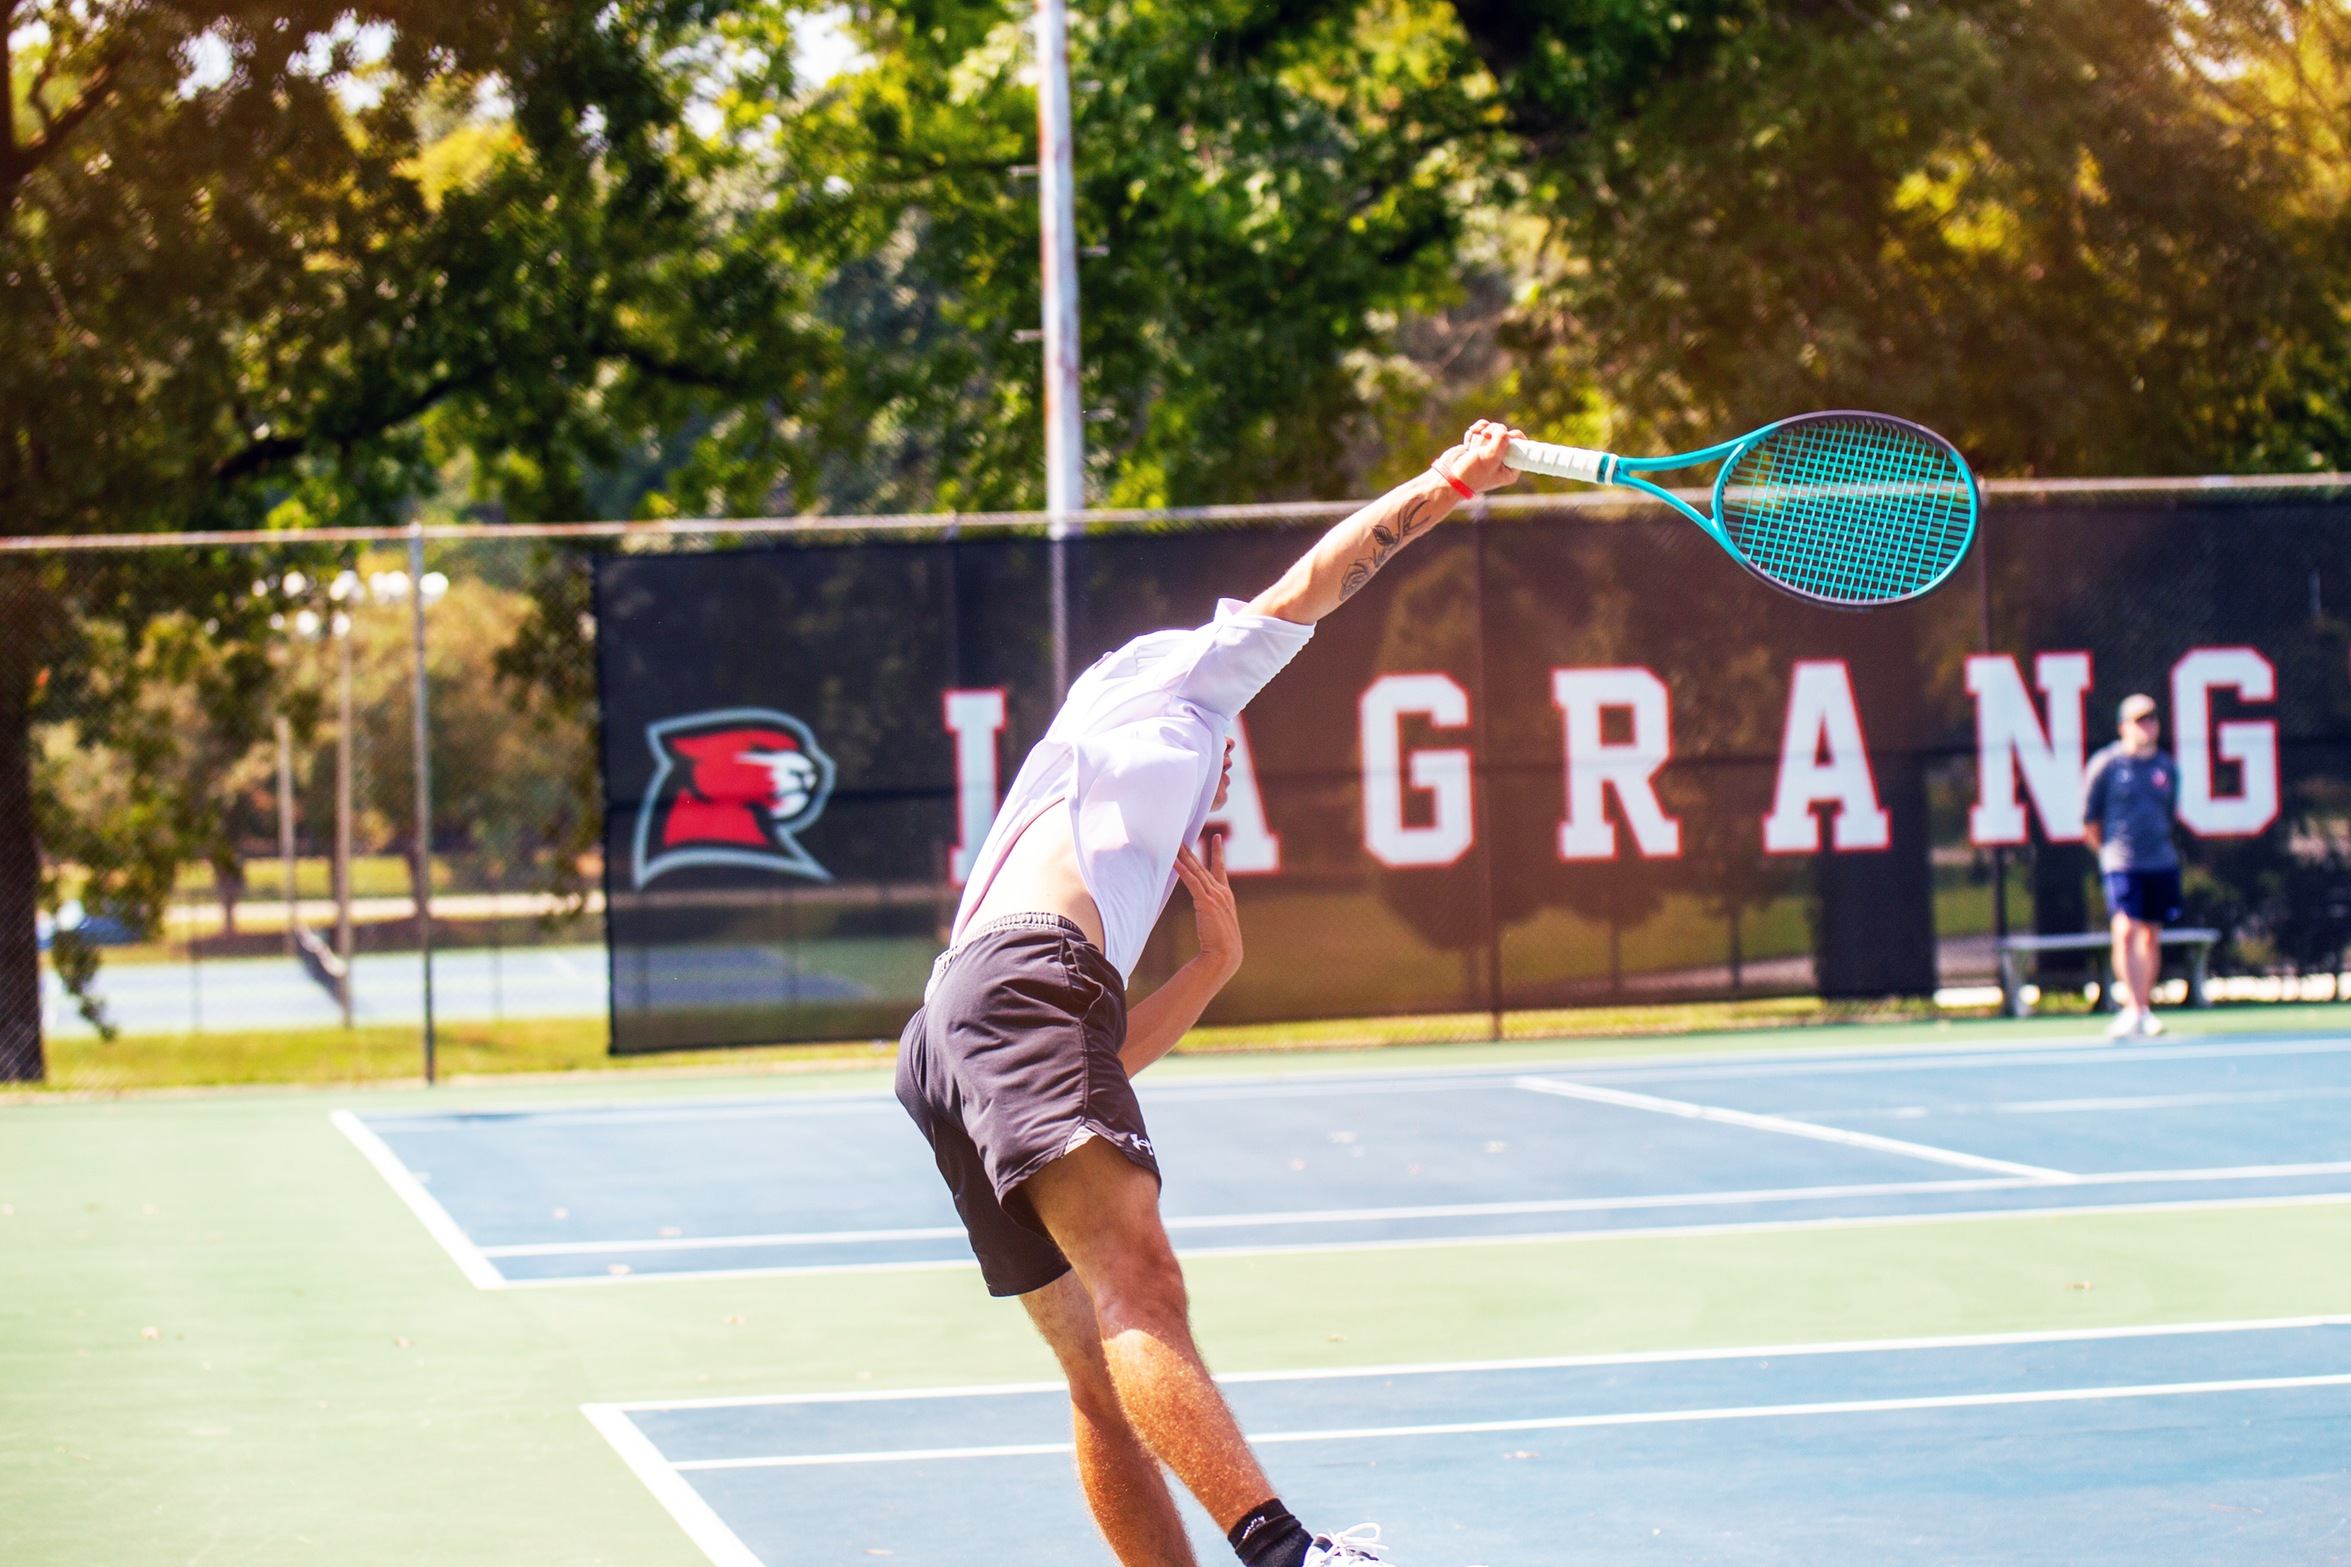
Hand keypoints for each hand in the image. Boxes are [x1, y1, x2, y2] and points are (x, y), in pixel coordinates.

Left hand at [1175, 828, 1242, 977]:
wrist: (1225, 954)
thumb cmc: (1220, 943)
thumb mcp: (1217, 922)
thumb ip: (1211, 912)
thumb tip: (1204, 909)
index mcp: (1226, 895)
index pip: (1220, 868)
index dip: (1218, 852)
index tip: (1217, 837)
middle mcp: (1222, 892)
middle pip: (1203, 867)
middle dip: (1191, 851)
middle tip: (1182, 836)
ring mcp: (1215, 896)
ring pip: (1197, 871)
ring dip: (1184, 857)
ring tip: (1175, 845)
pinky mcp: (1207, 902)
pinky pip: (1192, 883)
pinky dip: (1183, 872)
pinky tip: (1175, 862)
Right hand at [1434, 419, 1525, 493]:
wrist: (1448, 477)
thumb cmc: (1470, 473)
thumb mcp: (1490, 458)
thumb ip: (1501, 441)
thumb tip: (1502, 429)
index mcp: (1511, 469)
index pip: (1522, 446)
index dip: (1513, 437)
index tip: (1504, 436)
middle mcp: (1502, 459)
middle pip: (1506, 433)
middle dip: (1494, 433)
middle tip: (1486, 436)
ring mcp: (1490, 451)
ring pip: (1493, 429)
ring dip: (1481, 434)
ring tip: (1473, 446)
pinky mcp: (1478, 444)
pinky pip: (1482, 428)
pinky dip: (1474, 431)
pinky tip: (1468, 441)